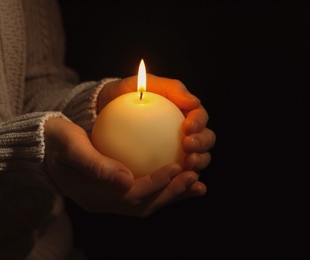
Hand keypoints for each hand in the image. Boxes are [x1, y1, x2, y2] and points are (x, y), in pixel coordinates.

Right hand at [44, 117, 205, 216]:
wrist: (45, 145)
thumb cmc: (56, 140)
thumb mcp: (70, 145)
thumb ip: (95, 165)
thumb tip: (126, 180)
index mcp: (91, 196)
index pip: (129, 196)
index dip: (155, 184)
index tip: (175, 167)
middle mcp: (103, 203)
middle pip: (143, 205)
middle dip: (171, 194)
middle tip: (194, 176)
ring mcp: (109, 199)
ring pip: (147, 203)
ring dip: (172, 194)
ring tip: (196, 182)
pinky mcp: (115, 191)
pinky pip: (143, 193)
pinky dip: (164, 188)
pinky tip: (181, 176)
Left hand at [98, 74, 215, 174]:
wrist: (103, 111)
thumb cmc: (125, 94)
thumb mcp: (143, 83)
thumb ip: (170, 88)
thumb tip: (195, 101)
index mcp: (185, 111)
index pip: (200, 117)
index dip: (199, 123)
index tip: (187, 127)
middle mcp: (186, 132)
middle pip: (206, 140)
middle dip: (202, 144)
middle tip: (188, 147)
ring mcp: (177, 151)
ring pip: (197, 159)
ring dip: (198, 163)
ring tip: (186, 164)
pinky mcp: (165, 167)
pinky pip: (175, 176)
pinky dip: (180, 181)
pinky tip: (176, 184)